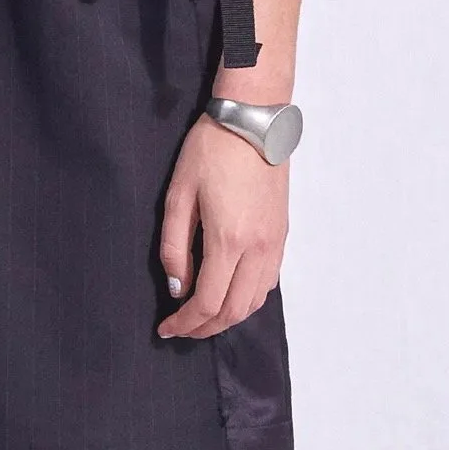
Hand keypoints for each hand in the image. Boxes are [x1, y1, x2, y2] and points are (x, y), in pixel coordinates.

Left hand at [156, 110, 287, 340]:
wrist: (254, 121)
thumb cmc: (211, 150)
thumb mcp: (178, 195)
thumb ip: (175, 247)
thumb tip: (177, 287)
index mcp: (229, 239)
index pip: (208, 302)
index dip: (186, 323)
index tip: (167, 328)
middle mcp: (258, 248)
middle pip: (235, 310)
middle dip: (206, 328)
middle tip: (182, 329)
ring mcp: (275, 243)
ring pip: (255, 301)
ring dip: (228, 316)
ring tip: (202, 315)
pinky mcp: (282, 234)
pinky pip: (268, 282)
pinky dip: (248, 298)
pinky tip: (228, 292)